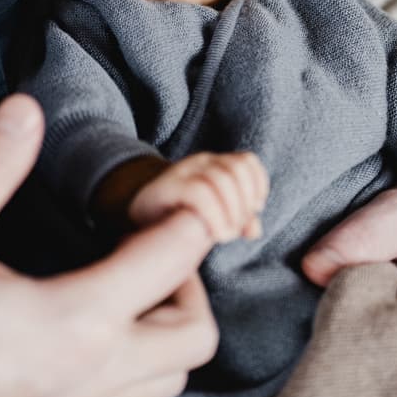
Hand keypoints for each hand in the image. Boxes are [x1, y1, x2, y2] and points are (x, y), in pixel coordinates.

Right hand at [0, 95, 218, 396]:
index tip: (152, 193)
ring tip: (126, 280)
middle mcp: (92, 377)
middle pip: (196, 334)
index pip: (174, 259)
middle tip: (148, 239)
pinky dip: (137, 358)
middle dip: (190, 277)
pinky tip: (90, 325)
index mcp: (75, 323)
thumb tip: (25, 112)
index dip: (180, 214)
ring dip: (168, 325)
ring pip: (169, 377)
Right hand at [127, 151, 268, 243]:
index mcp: (214, 164)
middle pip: (237, 170)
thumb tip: (254, 230)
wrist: (137, 217)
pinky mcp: (168, 187)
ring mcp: (182, 172)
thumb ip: (236, 220)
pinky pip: (201, 194)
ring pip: (222, 180)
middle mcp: (199, 162)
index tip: (255, 209)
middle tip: (237, 228)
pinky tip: (216, 234)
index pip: (247, 161)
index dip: (259, 185)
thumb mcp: (213, 217)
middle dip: (245, 203)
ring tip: (225, 234)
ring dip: (232, 213)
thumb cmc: (180, 217)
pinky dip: (217, 216)